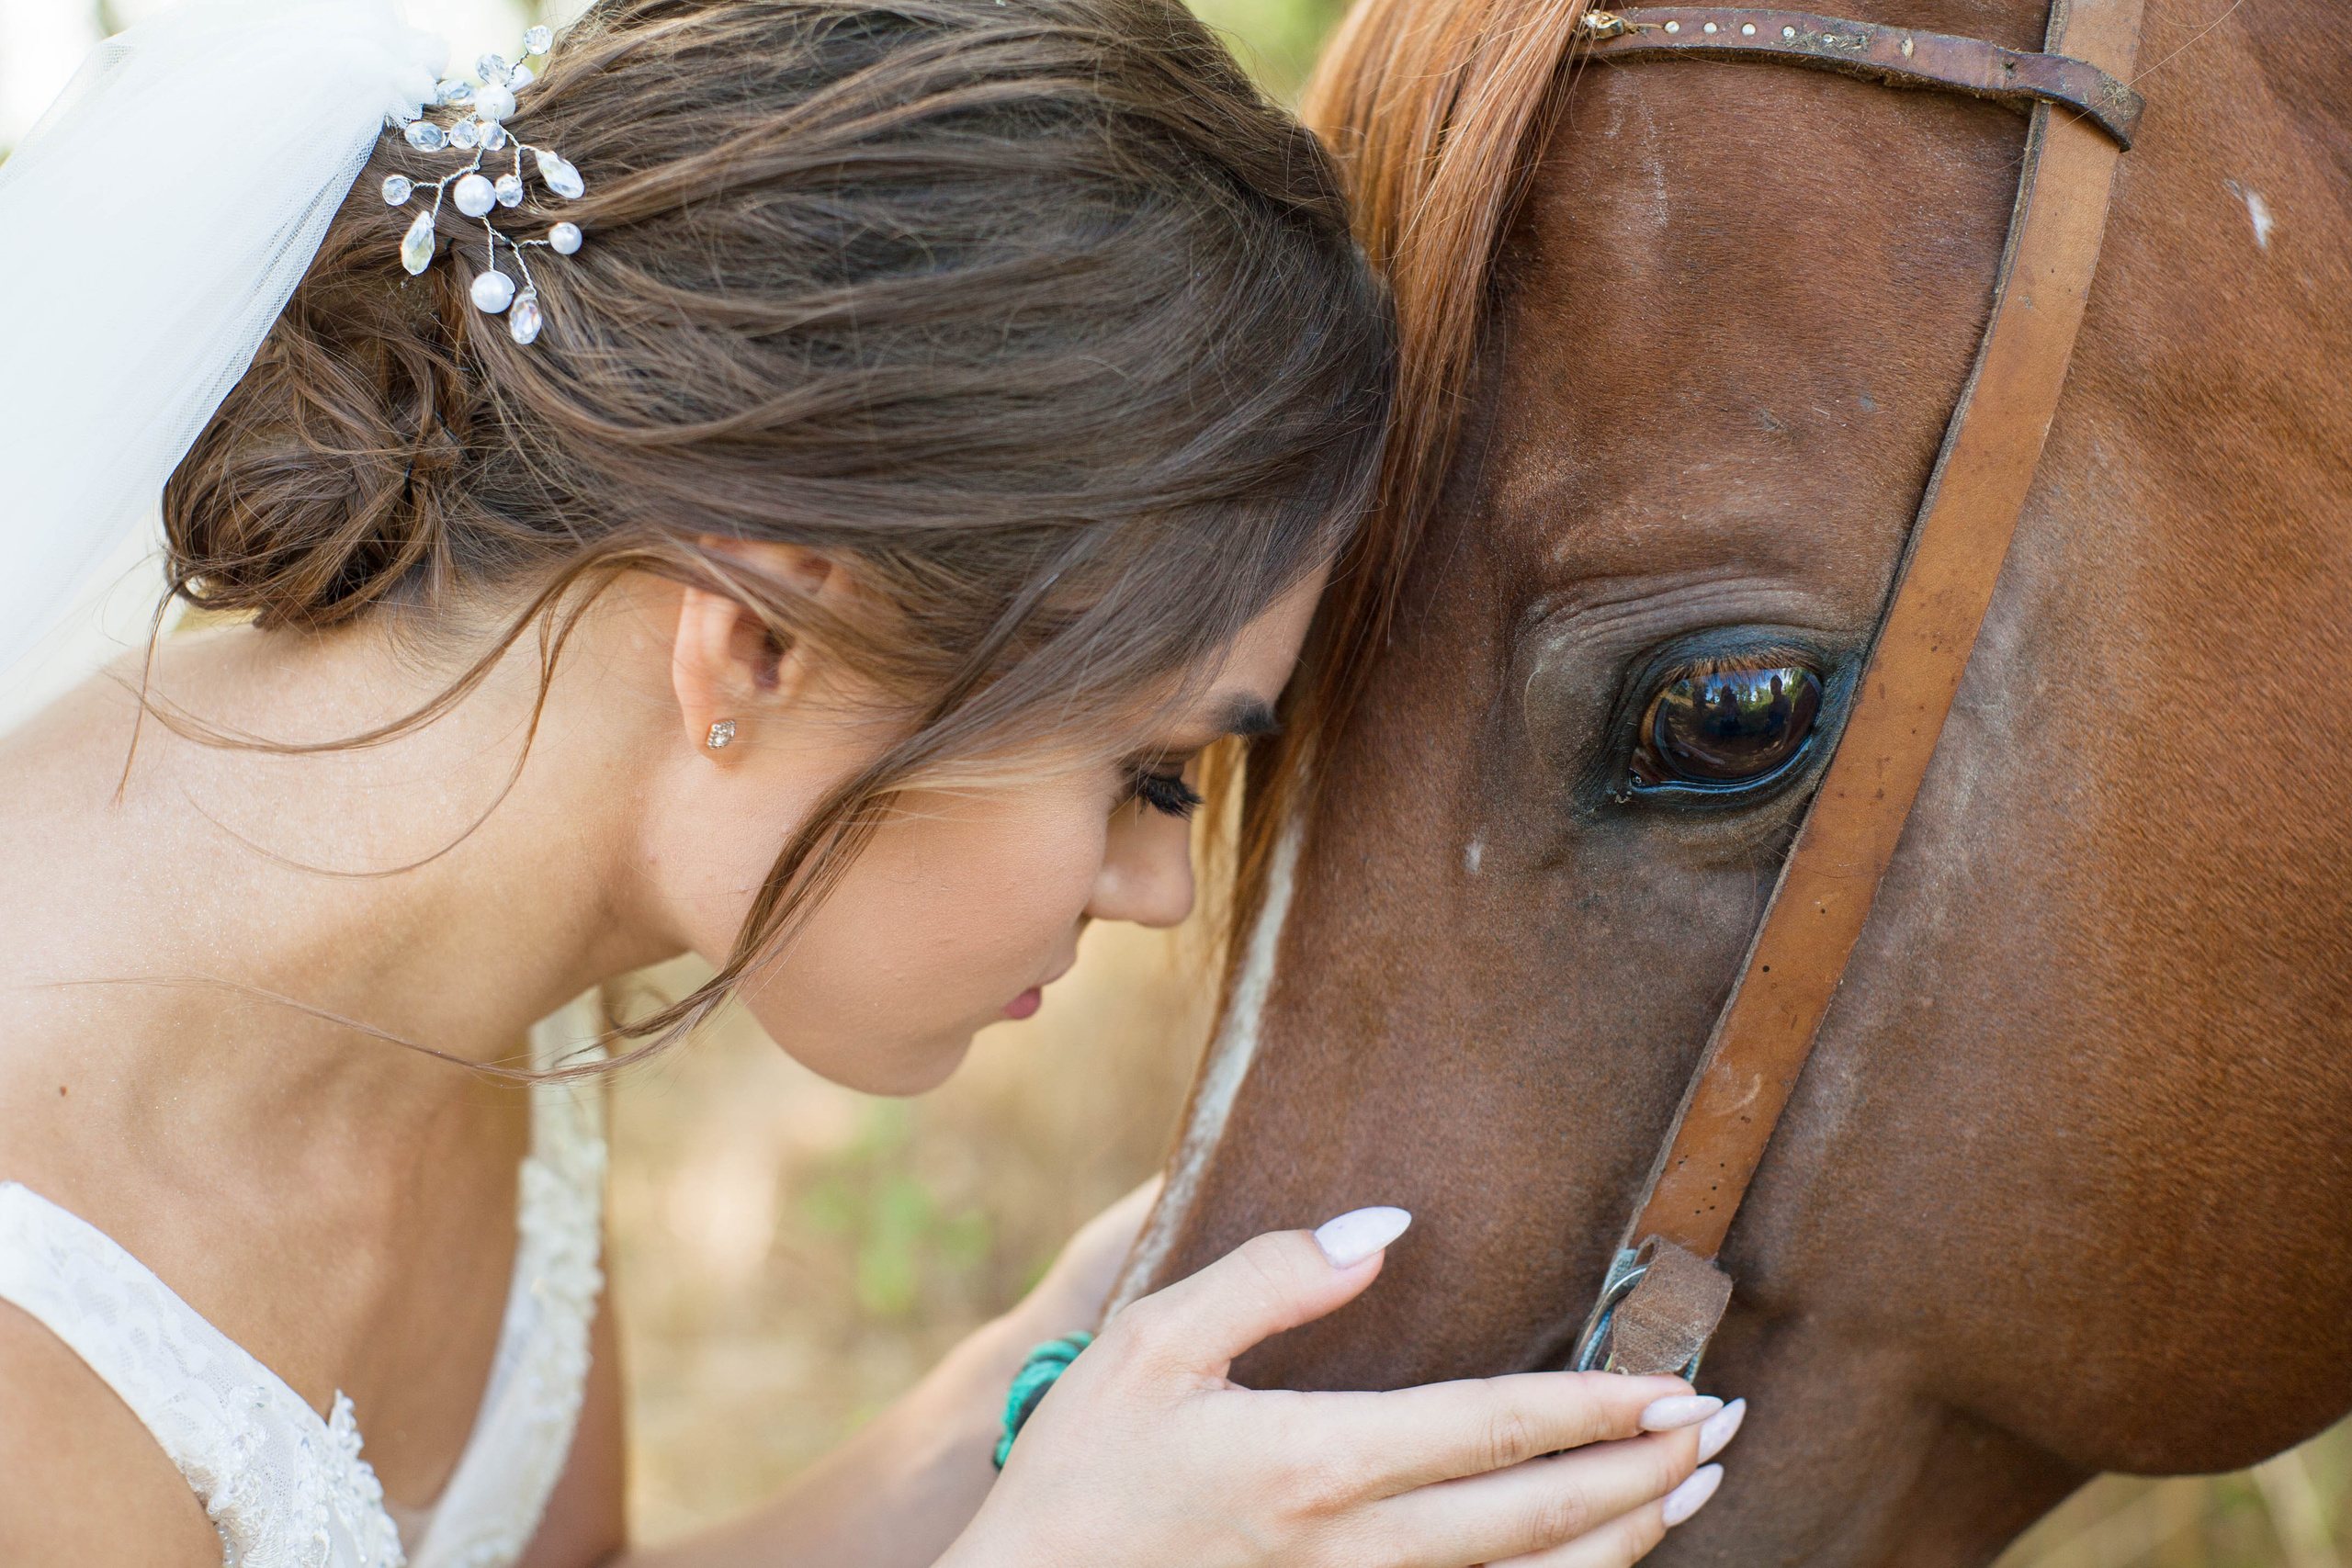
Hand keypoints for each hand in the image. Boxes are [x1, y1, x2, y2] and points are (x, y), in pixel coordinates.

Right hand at [941, 1209, 1739, 1567]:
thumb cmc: (1083, 1470)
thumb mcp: (1150, 1342)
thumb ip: (1272, 1278)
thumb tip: (1383, 1227)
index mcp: (1317, 1464)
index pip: (1490, 1432)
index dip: (1592, 1407)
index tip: (1671, 1382)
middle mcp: (1357, 1549)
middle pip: (1538, 1521)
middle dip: (1643, 1473)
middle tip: (1721, 1424)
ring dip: (1623, 1542)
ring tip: (1692, 1491)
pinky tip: (1594, 1559)